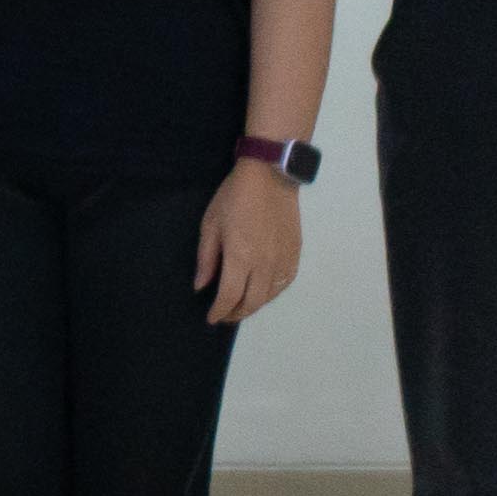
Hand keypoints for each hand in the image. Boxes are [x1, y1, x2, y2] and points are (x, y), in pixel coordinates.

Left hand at [194, 160, 301, 324]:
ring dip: (254, 305)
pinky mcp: (295, 254)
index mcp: (241, 257)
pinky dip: (272, 293)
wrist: (270, 177)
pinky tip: (262, 292)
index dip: (219, 311)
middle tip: (225, 316)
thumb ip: (206, 259)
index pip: (230, 296)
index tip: (211, 318)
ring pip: (269, 296)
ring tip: (241, 306)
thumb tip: (201, 286)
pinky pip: (284, 284)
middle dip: (236, 314)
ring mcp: (283, 260)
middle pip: (252, 302)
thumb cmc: (234, 198)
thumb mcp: (210, 225)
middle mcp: (265, 264)